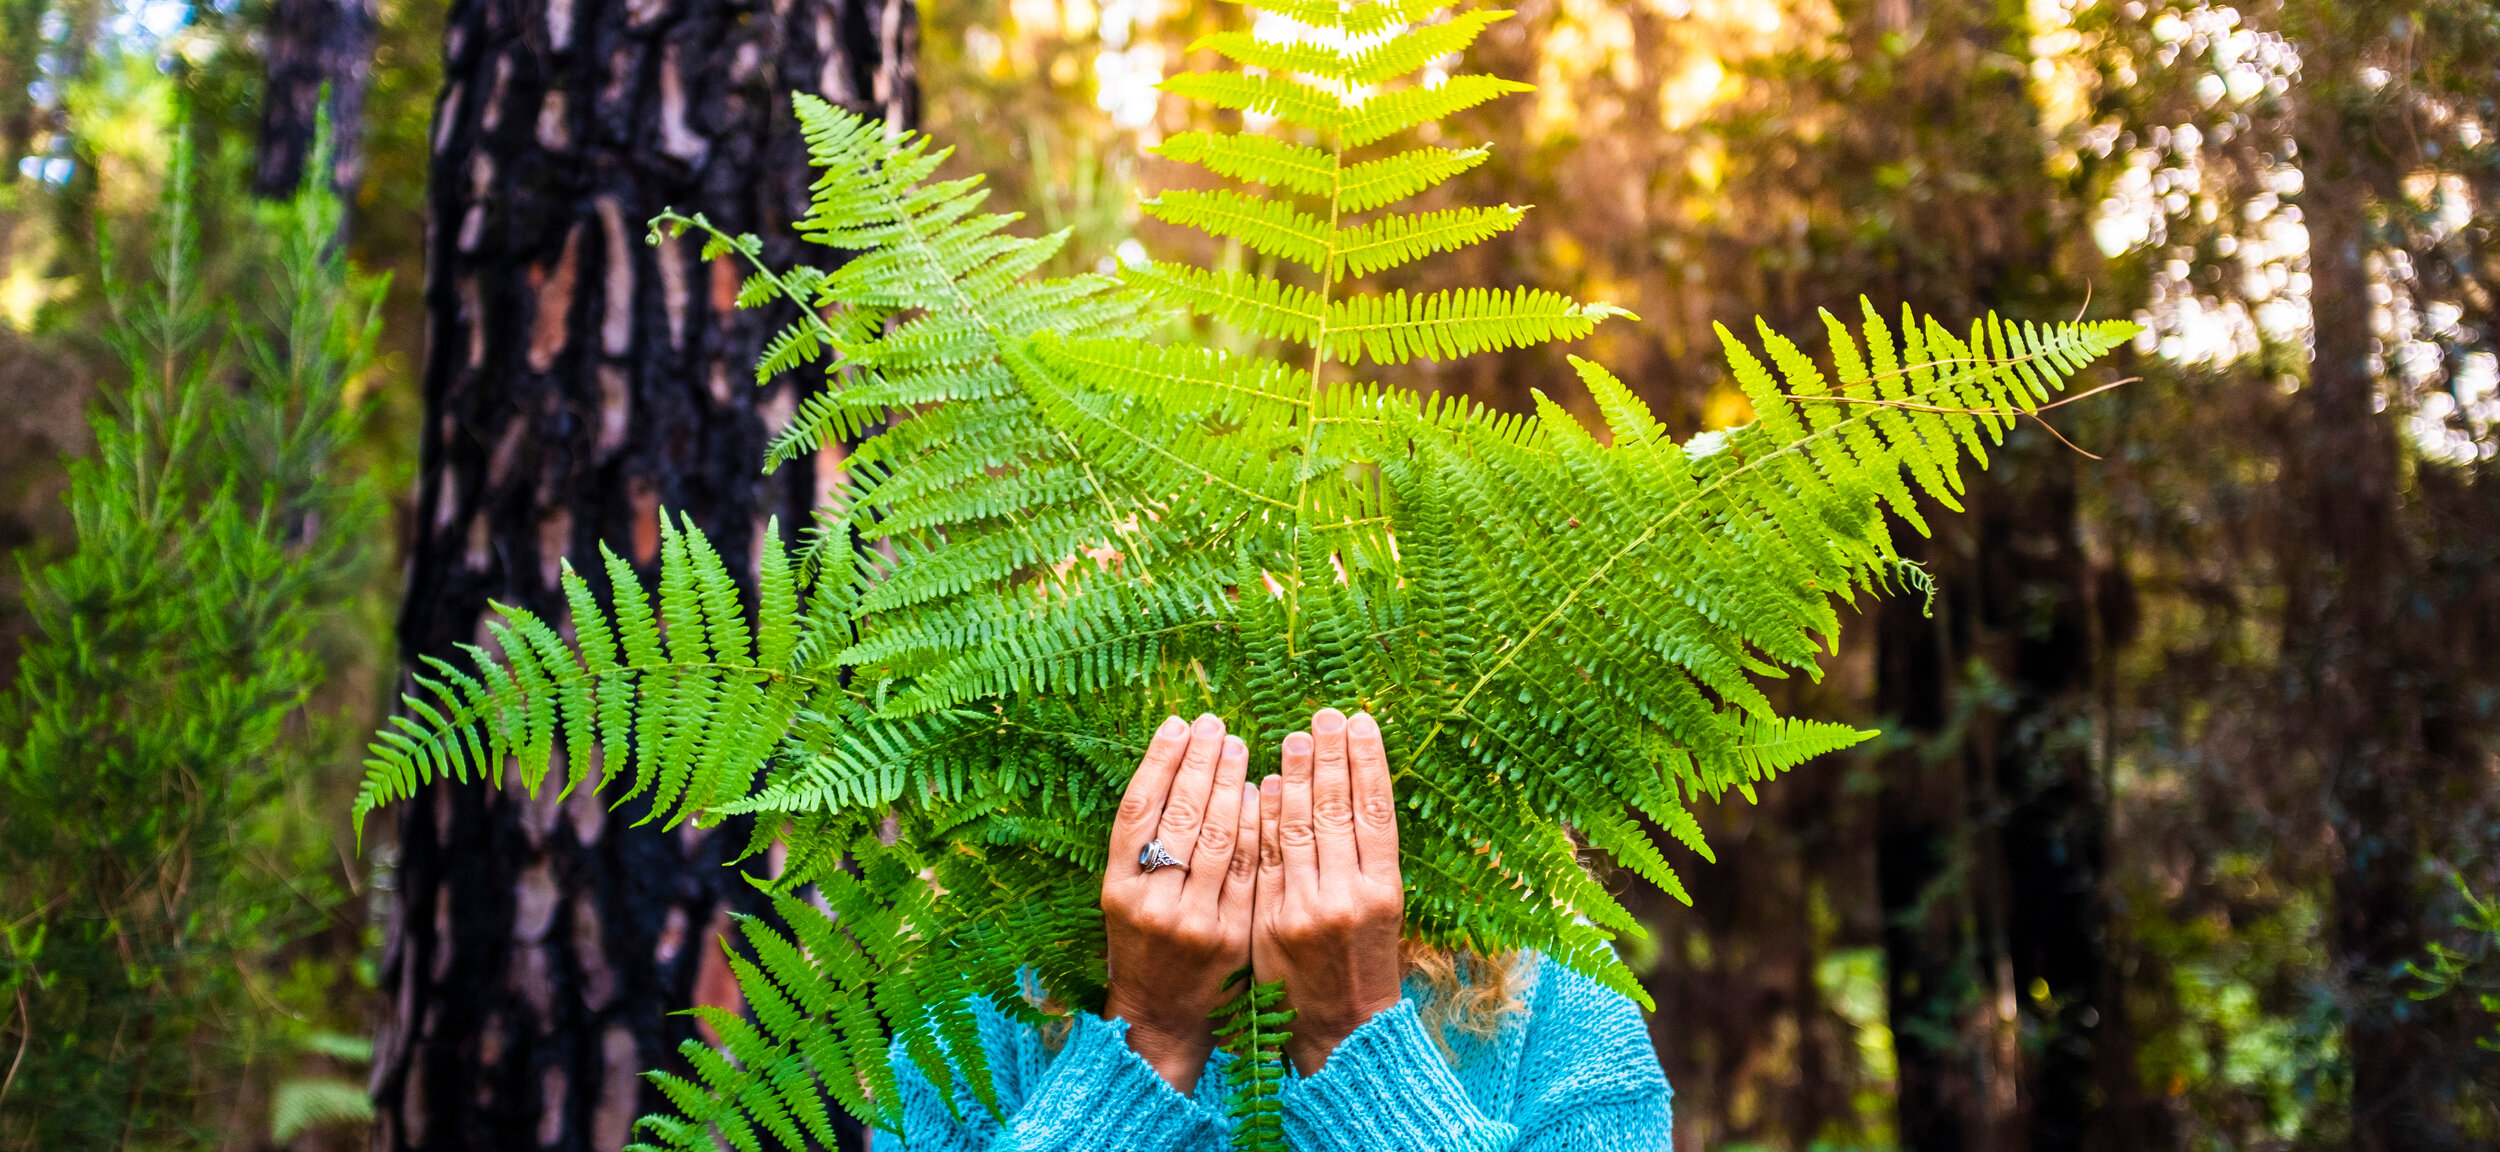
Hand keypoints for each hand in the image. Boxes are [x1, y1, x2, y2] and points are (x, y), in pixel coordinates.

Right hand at [1101, 713, 1260, 1092]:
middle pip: (1177, 816)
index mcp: (1115, 887)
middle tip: (1215, 725)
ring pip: (1214, 837)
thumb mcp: (1124, 897)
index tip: (1177, 725)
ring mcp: (1192, 920)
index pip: (1137, 809)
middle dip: (1198, 763)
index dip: (1158, 761)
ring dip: (1229, 785)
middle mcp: (1149, 902)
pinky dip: (1253, 827)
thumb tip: (1176, 767)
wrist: (1161, 1015)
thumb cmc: (1142, 945)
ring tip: (1237, 746)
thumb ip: (1142, 845)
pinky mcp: (1230, 934)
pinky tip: (1260, 793)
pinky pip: (1245, 868)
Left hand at [1254, 708, 1405, 1073]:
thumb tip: (1346, 791)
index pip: (1376, 811)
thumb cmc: (1364, 963)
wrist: (1341, 1028)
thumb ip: (1364, 858)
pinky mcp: (1272, 922)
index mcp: (1385, 890)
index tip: (1360, 722)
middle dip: (1330, 758)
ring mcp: (1307, 909)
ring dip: (1297, 778)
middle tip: (1323, 715)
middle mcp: (1349, 896)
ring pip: (1299, 829)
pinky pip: (1266, 859)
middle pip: (1338, 811)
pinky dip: (1267, 819)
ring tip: (1293, 737)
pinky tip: (1268, 786)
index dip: (1367, 762)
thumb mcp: (1382, 911)